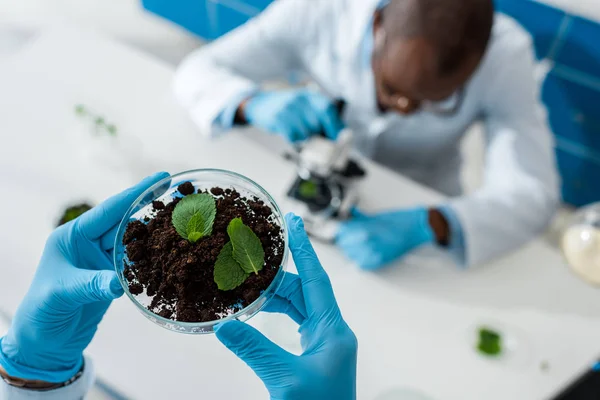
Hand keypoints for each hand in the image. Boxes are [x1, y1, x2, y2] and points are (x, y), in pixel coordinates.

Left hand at [0, 172, 169, 382]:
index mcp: (73, 236)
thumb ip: (90, 284)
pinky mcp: (111, 276)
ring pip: (133, 240)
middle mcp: (89, 243)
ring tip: (181, 219)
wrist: (44, 343)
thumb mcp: (62, 294)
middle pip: (125, 220)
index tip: (161, 177)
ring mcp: (101, 260)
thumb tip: (119, 283)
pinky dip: (152, 257)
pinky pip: (136, 261)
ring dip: (155, 232)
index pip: (110, 210)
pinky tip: (170, 252)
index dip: (136, 193)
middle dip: (150, 206)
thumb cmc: (43, 313)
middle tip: (179, 193)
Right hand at [216, 214, 356, 399]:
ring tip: (250, 282)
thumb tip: (224, 325)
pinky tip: (259, 310)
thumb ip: (254, 350)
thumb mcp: (284, 380)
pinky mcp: (315, 355)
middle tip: (253, 257)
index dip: (304, 249)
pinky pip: (296, 323)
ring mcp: (324, 344)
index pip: (317, 280)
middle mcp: (332, 332)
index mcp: (334, 331)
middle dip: (278, 274)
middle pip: (304, 291)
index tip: (294, 222)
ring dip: (275, 295)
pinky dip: (277, 313)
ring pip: (298, 307)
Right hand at [241, 89, 343, 141]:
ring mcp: (288, 108)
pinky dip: (293, 139)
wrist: (261, 104)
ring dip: (303, 137)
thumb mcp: (305, 105)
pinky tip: (289, 132)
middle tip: (310, 133)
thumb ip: (322, 115)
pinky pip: (293, 137)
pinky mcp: (278, 119)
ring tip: (296, 130)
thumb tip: (341, 132)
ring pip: (305, 133)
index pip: (328, 109)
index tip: (336, 138)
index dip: (334, 125)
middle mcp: (299, 99)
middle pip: (317, 124)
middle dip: (316, 133)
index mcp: (310, 95)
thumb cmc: (288, 108)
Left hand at [335, 208, 434, 269]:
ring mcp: (371, 252)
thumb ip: (356, 221)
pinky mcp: (378, 261)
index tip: (344, 230)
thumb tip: (345, 222)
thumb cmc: (396, 220)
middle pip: (344, 244)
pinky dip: (362, 259)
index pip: (341, 232)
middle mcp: (364, 241)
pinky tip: (368, 252)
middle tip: (355, 237)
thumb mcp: (372, 217)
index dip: (342, 231)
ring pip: (351, 255)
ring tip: (363, 244)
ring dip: (354, 250)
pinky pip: (361, 264)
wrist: (413, 228)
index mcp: (362, 227)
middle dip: (347, 240)